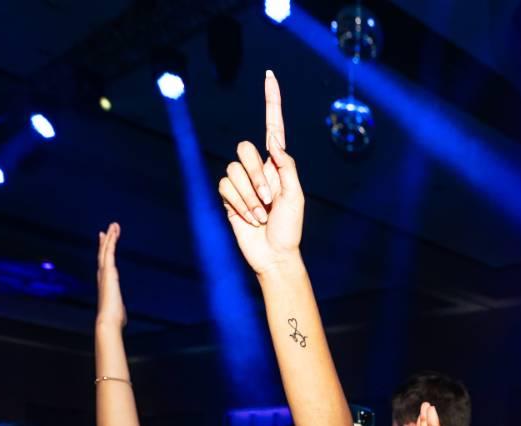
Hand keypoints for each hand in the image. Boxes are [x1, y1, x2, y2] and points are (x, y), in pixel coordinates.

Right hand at [96, 223, 126, 328]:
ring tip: (114, 225)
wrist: (108, 321)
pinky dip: (111, 241)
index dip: (104, 255)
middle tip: (107, 230)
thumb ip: (117, 310)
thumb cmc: (113, 320)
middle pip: (104, 255)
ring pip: (106, 250)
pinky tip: (113, 231)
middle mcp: (103, 276)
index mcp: (105, 284)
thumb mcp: (117, 312)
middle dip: (106, 242)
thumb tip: (119, 317)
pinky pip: (110, 251)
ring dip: (110, 237)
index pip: (105, 266)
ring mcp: (105, 272)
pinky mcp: (109, 270)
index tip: (105, 246)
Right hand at [218, 71, 302, 276]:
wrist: (273, 255)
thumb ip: (287, 167)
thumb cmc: (290, 228)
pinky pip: (225, 186)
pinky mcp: (228, 196)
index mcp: (278, 164)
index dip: (272, 102)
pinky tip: (249, 218)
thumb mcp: (296, 196)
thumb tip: (274, 144)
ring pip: (233, 170)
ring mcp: (241, 182)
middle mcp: (258, 168)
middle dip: (256, 176)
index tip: (270, 76)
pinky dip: (239, 203)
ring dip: (249, 196)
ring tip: (261, 215)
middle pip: (245, 148)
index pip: (273, 127)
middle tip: (269, 200)